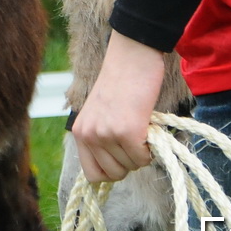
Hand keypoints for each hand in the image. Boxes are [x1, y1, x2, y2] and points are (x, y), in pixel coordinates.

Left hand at [71, 32, 167, 182]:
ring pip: (131, 167)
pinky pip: (143, 158)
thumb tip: (116, 169)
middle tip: (135, 138)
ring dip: (141, 153)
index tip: (122, 156)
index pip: (91, 175)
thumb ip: (101, 138)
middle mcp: (89, 135)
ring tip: (141, 127)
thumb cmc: (122, 82)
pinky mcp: (126, 131)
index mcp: (80, 131)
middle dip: (129, 162)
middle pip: (113, 175)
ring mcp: (106, 134)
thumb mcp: (100, 114)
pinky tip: (148, 127)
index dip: (112, 170)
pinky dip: (151, 148)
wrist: (132, 55)